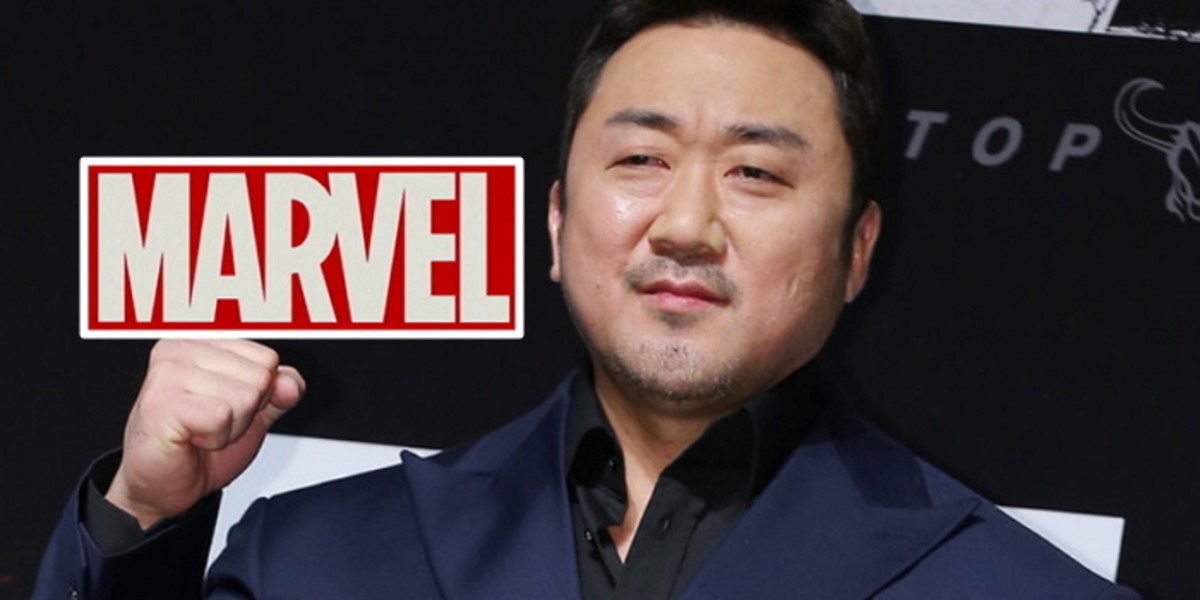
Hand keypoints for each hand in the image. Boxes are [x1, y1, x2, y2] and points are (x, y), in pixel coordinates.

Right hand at [105, 339, 304, 528]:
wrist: (163, 486)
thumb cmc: (199, 447)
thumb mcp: (254, 414)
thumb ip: (279, 393)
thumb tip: (290, 383)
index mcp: (203, 343)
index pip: (267, 359)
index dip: (259, 395)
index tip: (226, 409)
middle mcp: (181, 350)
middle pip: (260, 377)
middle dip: (245, 413)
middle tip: (210, 425)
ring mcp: (168, 372)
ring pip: (245, 397)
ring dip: (229, 428)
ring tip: (200, 431)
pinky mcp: (162, 401)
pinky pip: (221, 417)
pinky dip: (215, 438)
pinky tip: (191, 438)